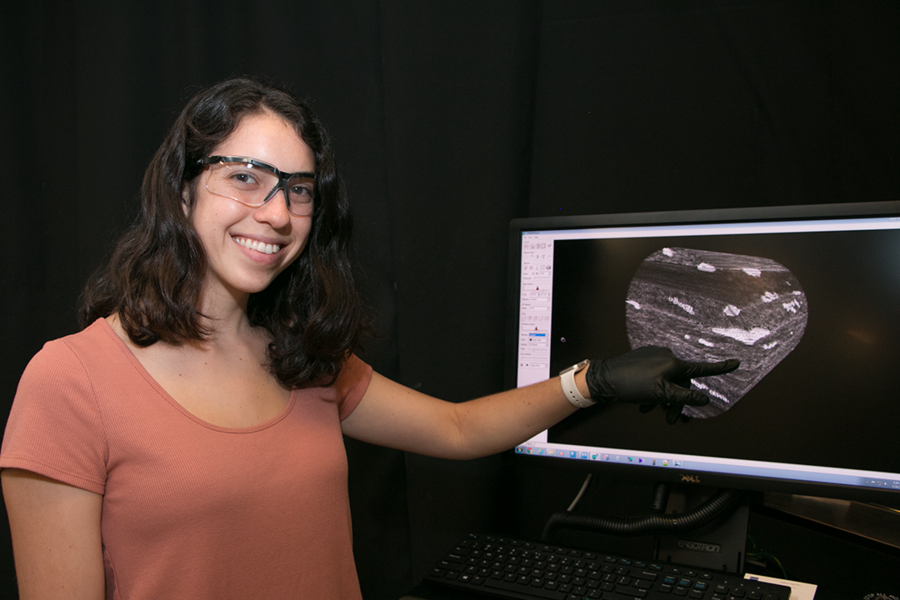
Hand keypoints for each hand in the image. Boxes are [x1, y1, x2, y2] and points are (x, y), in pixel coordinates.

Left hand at [585, 346, 738, 423]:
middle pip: (681, 381)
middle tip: (671, 419)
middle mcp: (665, 356)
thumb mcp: (661, 394)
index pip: (701, 369)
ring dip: (663, 398)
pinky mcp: (643, 359)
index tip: (736, 363)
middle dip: (677, 401)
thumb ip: (684, 397)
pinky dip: (654, 390)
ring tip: (652, 410)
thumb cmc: (631, 385)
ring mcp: (653, 356)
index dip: (720, 368)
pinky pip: (655, 376)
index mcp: (673, 363)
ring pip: (667, 381)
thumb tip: (704, 398)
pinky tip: (644, 403)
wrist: (603, 378)